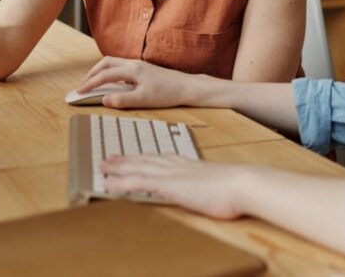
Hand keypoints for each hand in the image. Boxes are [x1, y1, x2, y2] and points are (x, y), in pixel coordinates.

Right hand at [77, 57, 195, 108]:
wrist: (187, 87)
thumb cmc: (168, 93)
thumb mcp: (144, 100)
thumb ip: (122, 100)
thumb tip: (104, 99)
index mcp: (132, 70)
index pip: (104, 75)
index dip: (90, 83)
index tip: (79, 92)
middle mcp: (133, 64)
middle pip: (106, 63)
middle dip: (91, 73)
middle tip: (82, 86)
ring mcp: (138, 65)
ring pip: (113, 63)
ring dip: (100, 72)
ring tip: (93, 83)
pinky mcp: (143, 69)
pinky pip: (120, 67)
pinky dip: (110, 73)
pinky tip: (112, 83)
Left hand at [101, 155, 249, 219]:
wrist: (241, 184)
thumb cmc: (236, 188)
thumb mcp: (219, 184)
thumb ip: (209, 185)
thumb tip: (212, 190)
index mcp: (188, 164)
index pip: (160, 158)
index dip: (144, 157)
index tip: (134, 155)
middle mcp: (176, 165)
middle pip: (145, 159)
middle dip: (126, 159)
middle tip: (110, 157)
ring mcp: (171, 174)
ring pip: (137, 168)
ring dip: (118, 167)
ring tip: (103, 166)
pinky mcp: (168, 185)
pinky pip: (137, 182)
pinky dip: (120, 182)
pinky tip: (108, 184)